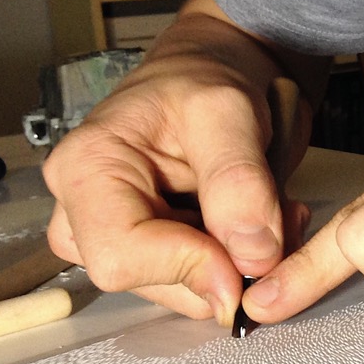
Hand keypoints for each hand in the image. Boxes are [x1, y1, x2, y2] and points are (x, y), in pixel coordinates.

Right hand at [43, 9, 316, 323]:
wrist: (215, 71)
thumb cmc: (205, 78)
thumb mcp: (227, 111)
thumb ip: (238, 181)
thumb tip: (251, 256)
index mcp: (85, 170)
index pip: (119, 258)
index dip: (189, 267)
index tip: (249, 253)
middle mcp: (85, 213)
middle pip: (153, 284)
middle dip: (225, 264)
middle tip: (278, 219)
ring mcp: (116, 236)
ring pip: (186, 291)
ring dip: (240, 264)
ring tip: (269, 210)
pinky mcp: (152, 252)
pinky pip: (203, 283)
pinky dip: (242, 262)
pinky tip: (258, 223)